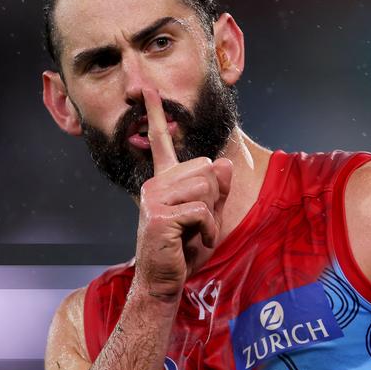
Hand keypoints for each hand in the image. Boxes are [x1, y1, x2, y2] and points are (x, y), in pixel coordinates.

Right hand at [132, 88, 231, 299]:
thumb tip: (224, 163)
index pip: (160, 141)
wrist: (164, 280)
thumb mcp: (208, 214)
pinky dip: (209, 230)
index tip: (146, 89)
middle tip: (198, 222)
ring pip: (206, 188)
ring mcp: (155, 198)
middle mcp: (155, 183)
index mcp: (164, 180)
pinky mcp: (160, 215)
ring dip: (212, 216)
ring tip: (197, 232)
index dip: (156, 114)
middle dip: (214, 198)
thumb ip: (217, 189)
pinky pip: (203, 211)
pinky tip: (197, 240)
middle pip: (206, 169)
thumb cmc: (184, 247)